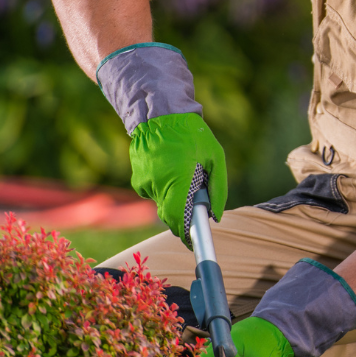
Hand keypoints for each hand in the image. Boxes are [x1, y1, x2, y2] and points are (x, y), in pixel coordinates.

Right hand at [129, 112, 227, 243]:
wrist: (160, 113)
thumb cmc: (192, 135)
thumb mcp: (215, 158)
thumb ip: (218, 189)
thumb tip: (215, 216)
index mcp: (178, 179)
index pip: (177, 219)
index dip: (185, 235)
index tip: (193, 243)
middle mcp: (158, 184)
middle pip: (170, 215)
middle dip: (182, 217)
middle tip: (196, 203)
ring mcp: (145, 181)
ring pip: (161, 203)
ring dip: (174, 198)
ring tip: (184, 174)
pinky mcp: (137, 178)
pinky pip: (153, 192)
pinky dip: (163, 188)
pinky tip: (170, 169)